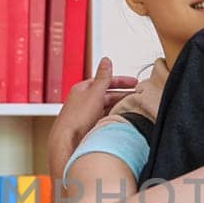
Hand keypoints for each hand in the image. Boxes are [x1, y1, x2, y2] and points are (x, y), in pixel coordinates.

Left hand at [48, 58, 138, 181]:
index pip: (104, 80)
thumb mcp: (94, 93)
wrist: (67, 142)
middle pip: (106, 94)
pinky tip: (119, 119)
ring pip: (105, 107)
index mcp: (82, 89)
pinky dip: (112, 117)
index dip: (120, 80)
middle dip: (121, 94)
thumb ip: (103, 77)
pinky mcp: (88, 126)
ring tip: (131, 107)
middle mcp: (82, 101)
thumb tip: (106, 60)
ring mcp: (85, 114)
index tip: (133, 82)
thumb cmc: (76, 118)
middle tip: (136, 95)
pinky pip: (104, 118)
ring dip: (118, 106)